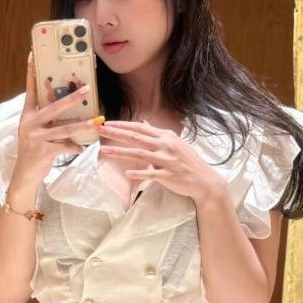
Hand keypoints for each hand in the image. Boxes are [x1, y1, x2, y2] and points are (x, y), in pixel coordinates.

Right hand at [11, 52, 102, 186]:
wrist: (24, 174)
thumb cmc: (34, 149)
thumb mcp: (36, 130)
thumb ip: (47, 118)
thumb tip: (65, 103)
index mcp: (28, 115)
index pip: (30, 90)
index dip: (31, 73)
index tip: (33, 55)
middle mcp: (30, 123)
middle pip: (53, 107)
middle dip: (71, 98)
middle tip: (86, 89)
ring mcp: (35, 137)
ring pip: (63, 128)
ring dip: (82, 125)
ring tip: (96, 121)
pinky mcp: (43, 151)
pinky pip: (65, 146)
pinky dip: (75, 147)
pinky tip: (82, 148)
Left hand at [97, 119, 225, 202]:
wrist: (203, 179)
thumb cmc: (186, 161)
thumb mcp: (173, 143)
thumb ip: (156, 134)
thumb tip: (142, 123)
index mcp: (165, 136)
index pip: (139, 127)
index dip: (121, 125)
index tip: (106, 123)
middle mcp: (165, 145)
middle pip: (136, 137)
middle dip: (116, 133)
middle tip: (99, 130)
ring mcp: (167, 160)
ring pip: (140, 154)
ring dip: (121, 152)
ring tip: (105, 151)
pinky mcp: (168, 175)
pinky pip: (151, 174)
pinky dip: (140, 173)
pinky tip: (128, 173)